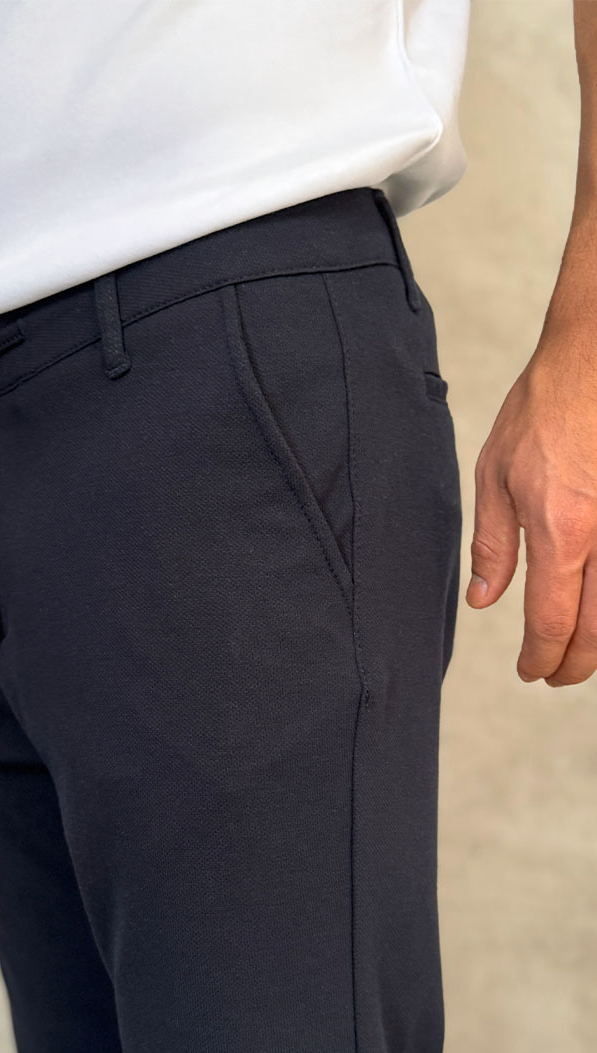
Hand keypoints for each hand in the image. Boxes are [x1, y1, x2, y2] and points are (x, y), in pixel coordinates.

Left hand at [468, 340, 596, 685]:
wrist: (596, 358)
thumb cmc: (545, 407)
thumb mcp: (496, 474)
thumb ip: (492, 543)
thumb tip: (484, 600)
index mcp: (561, 530)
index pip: (551, 621)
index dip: (540, 657)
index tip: (530, 672)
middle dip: (576, 664)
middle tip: (557, 677)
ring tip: (580, 654)